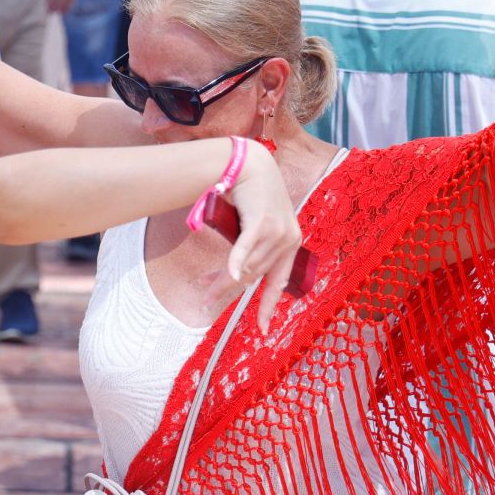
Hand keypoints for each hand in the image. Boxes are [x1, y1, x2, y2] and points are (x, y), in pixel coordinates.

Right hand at [224, 144, 301, 328]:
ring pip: (248, 265)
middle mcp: (289, 240)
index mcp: (290, 244)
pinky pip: (247, 248)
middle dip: (228, 291)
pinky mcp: (264, 221)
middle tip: (207, 303)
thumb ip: (251, 249)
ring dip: (223, 278)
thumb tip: (236, 275)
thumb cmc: (250, 195)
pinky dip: (236, 261)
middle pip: (254, 276)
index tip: (264, 330)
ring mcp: (278, 231)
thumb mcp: (256, 226)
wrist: (250, 164)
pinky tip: (230, 274)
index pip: (279, 283)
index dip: (269, 308)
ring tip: (203, 288)